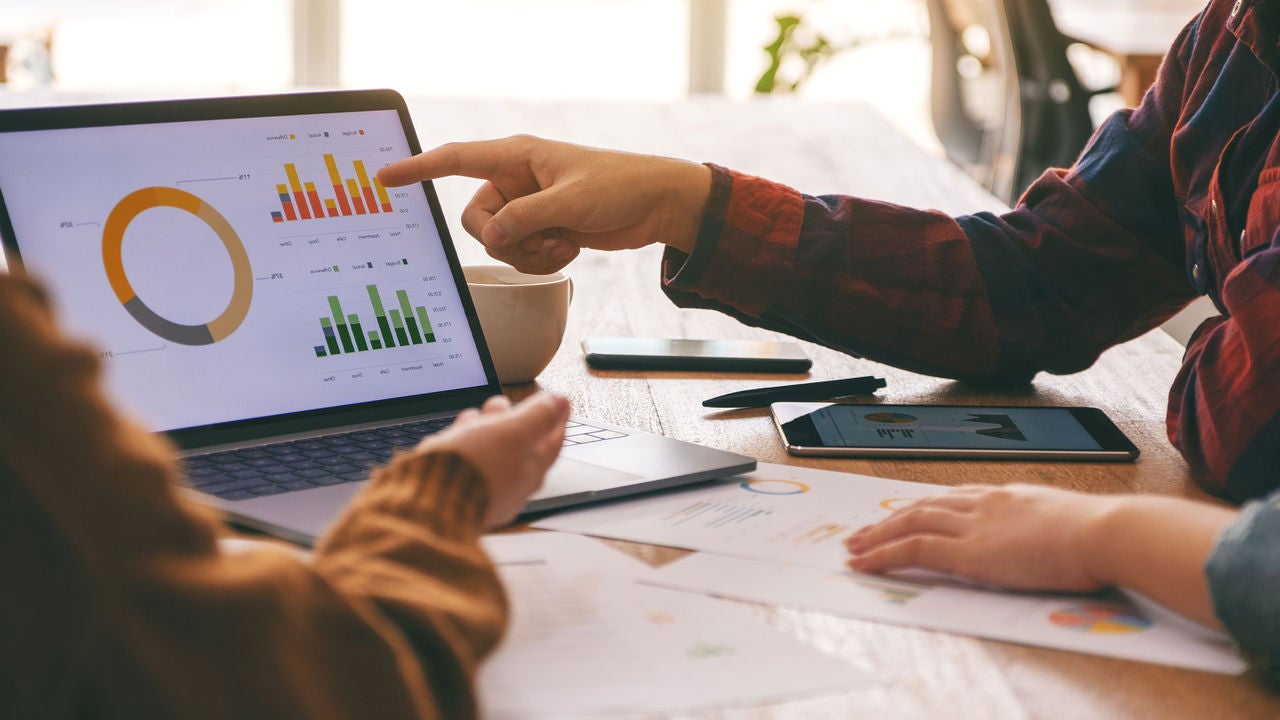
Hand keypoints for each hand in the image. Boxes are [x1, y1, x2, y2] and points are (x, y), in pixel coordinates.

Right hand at [377, 135, 711, 273]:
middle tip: (542, 236)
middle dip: (505, 239)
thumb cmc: (619, 186)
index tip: (384, 177)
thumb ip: (524, 219)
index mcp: (516, 156)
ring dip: (529, 252)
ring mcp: (528, 207)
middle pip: (476, 220)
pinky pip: (520, 255)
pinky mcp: (541, 229)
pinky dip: (543, 258)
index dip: (418, 168)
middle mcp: (515, 180)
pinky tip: (571, 246)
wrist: (656, 204)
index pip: (455, 159)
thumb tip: (491, 238)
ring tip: (564, 240)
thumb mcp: (569, 202)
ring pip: (498, 243)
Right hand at [417, 392, 569, 527]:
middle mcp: (513, 485)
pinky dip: (466, 444)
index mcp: (532, 470)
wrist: (428, 502)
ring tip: (476, 415)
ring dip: (485, 428)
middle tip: (502, 404)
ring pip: (492, 451)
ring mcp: (488, 489)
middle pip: (521, 445)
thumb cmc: (473, 469)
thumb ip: (538, 416)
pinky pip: (470, 461)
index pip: (553, 440)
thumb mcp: (512, 432)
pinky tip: (456, 435)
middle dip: (512, 419)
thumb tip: (560, 402)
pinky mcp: (463, 491)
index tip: (560, 401)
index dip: (556, 416)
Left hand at [845, 484, 1115, 591]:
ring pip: (910, 523)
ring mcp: (973, 525)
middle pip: (924, 505)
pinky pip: (912, 549)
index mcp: (1009, 496)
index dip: (926, 506)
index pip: (955, 497)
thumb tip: (1059, 540)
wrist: (1107, 533)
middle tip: (865, 530)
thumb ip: (1052, 528)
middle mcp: (984, 503)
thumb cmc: (1104, 535)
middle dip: (891, 518)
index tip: (909, 513)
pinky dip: (883, 555)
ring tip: (854, 547)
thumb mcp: (1072, 523)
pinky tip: (864, 564)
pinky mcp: (968, 553)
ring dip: (877, 535)